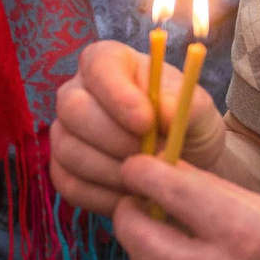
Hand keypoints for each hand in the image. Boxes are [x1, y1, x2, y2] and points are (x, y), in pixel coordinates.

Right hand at [52, 40, 226, 215]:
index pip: (99, 65)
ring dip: (113, 171)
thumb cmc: (186, 124)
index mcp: (108, 62)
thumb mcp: (197, 109)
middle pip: (73, 109)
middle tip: (151, 156)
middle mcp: (77, 92)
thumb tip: (165, 109)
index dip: (118, 94)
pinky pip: (70, 185)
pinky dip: (105, 196)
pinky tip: (134, 196)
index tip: (146, 122)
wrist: (184, 164)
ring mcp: (65, 132)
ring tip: (148, 178)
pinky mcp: (63, 170)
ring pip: (69, 150)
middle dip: (115, 138)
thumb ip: (184, 103)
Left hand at [109, 153, 259, 259]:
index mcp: (246, 237)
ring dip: (144, 251)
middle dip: (127, 211)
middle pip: (137, 235)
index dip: (142, 172)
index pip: (171, 191)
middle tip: (134, 203)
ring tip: (164, 241)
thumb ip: (217, 190)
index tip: (135, 167)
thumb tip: (166, 164)